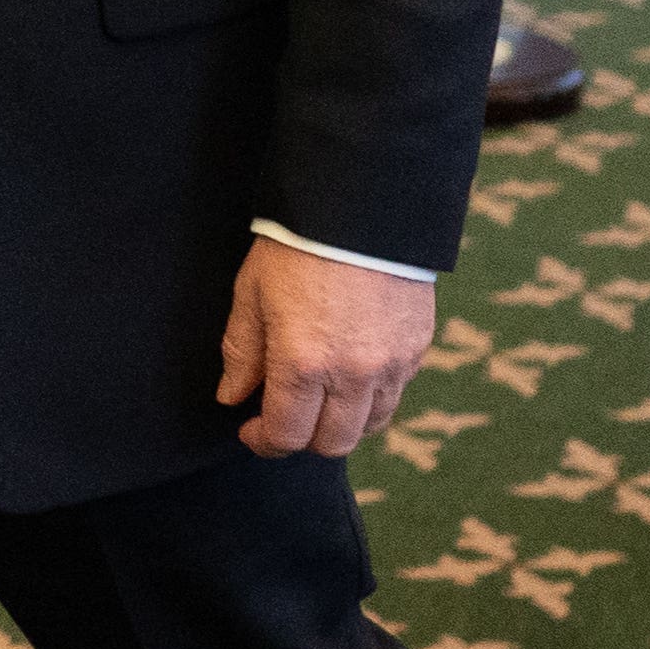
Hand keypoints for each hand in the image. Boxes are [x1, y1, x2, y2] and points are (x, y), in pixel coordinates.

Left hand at [218, 244, 435, 458]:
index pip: (286, 435)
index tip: (251, 430)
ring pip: (370, 425)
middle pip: (333, 443)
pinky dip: (372, 396)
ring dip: (342, 422)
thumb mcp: (253, 293)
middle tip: (284, 417)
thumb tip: (232, 397)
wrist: (363, 205)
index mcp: (304, 363)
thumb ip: (241, 353)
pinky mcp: (417, 347)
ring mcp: (392, 363)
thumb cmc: (298, 244)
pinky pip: (396, 392)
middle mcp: (353, 373)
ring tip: (320, 398)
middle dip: (303, 439)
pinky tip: (351, 372)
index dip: (264, 442)